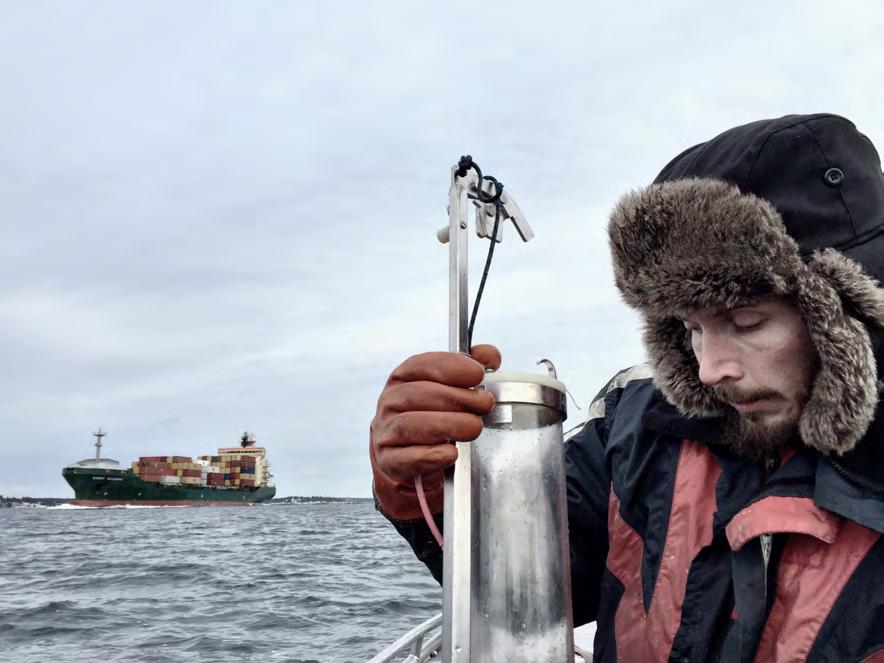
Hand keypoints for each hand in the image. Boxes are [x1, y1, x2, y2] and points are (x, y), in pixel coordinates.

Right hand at [370, 344, 500, 519]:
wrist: (409, 456)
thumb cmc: (433, 416)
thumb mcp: (449, 388)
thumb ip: (470, 367)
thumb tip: (490, 356)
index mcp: (403, 378)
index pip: (420, 365)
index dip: (451, 367)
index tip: (478, 374)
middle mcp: (391, 403)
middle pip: (418, 394)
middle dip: (457, 398)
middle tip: (485, 404)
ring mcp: (387, 432)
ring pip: (411, 424)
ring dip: (448, 425)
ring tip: (474, 427)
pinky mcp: (390, 461)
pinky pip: (408, 457)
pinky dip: (432, 455)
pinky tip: (452, 452)